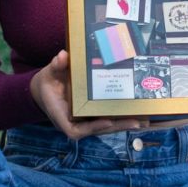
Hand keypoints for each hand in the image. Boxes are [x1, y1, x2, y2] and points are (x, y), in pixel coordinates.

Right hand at [30, 50, 145, 138]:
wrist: (44, 89)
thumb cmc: (47, 82)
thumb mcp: (49, 73)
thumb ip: (55, 66)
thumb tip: (62, 56)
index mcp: (61, 115)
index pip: (75, 129)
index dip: (92, 128)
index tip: (107, 122)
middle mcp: (73, 122)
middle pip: (97, 130)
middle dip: (117, 127)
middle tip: (137, 122)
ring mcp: (83, 121)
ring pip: (104, 127)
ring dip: (122, 125)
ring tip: (143, 121)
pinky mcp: (90, 117)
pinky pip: (106, 120)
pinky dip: (120, 119)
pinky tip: (136, 116)